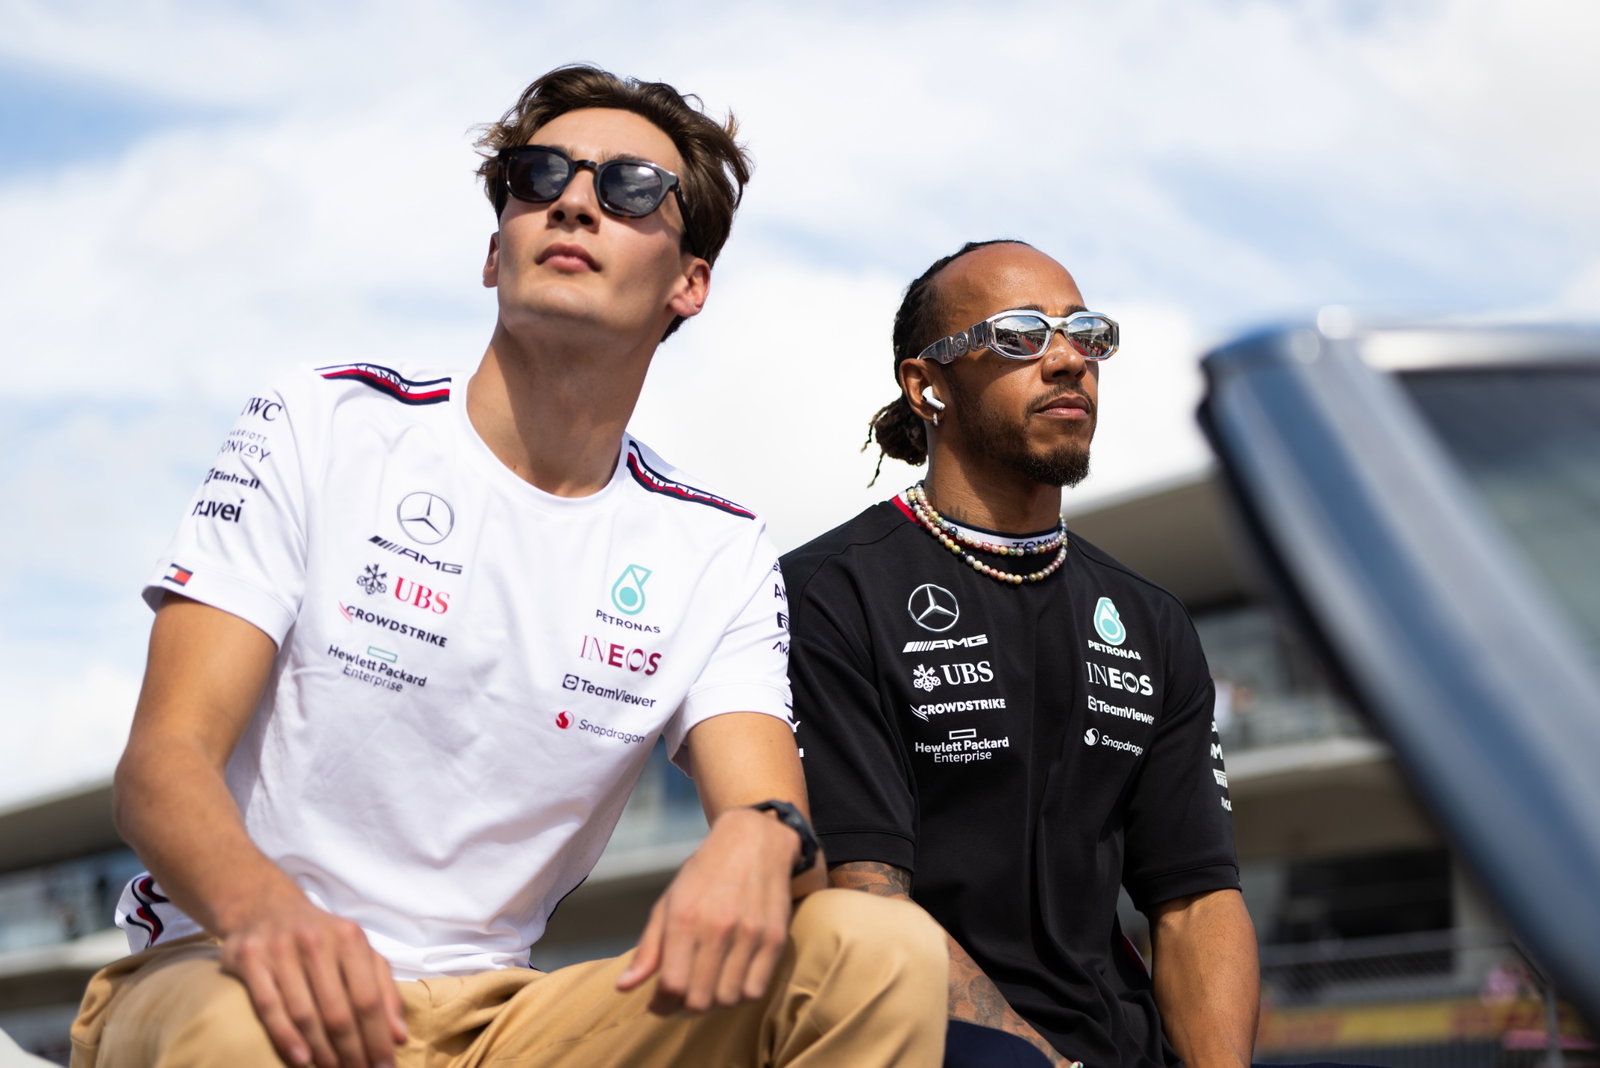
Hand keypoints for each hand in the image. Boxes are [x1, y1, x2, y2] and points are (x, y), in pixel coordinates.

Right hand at [216, 887, 406, 1067]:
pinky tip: (301, 1059)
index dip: (378, 1037)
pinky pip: (268, 1005)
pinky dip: (285, 1036)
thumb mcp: (359, 953)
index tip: (385, 1066)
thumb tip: (399, 1037)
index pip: (368, 997)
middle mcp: (316, 941)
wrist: (265, 907)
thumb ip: (384, 990)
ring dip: (322, 1050)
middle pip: (338, 1010)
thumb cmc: (322, 938)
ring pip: (305, 1012)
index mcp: (349, 938)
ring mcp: (280, 949)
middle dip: (352, 1051)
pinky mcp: (250, 959)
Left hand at [617, 806, 797, 1013]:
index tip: (658, 1006)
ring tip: (708, 987)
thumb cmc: (704, 874)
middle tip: (682, 998)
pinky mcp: (775, 939)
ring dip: (714, 1003)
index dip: (661, 1006)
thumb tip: (623, 988)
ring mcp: (750, 934)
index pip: (671, 985)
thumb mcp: (668, 902)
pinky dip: (740, 995)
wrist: (754, 841)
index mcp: (684, 918)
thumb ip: (648, 948)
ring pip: (728, 1000)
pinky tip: (732, 980)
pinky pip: (756, 990)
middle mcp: (717, 928)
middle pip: (700, 1000)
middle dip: (685, 1008)